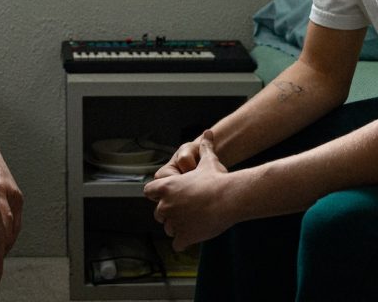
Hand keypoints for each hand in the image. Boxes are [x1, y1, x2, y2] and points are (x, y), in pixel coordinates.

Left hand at [143, 133, 234, 250]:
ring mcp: (174, 222)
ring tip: (192, 223)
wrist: (229, 198)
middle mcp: (166, 205)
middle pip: (158, 213)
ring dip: (177, 227)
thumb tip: (208, 132)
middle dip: (169, 213)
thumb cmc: (217, 178)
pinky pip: (177, 244)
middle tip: (184, 211)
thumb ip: (204, 147)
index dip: (158, 194)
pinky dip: (184, 242)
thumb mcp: (208, 160)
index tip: (168, 195)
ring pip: (168, 229)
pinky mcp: (184, 237)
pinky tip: (194, 236)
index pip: (149, 192)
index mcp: (166, 187)